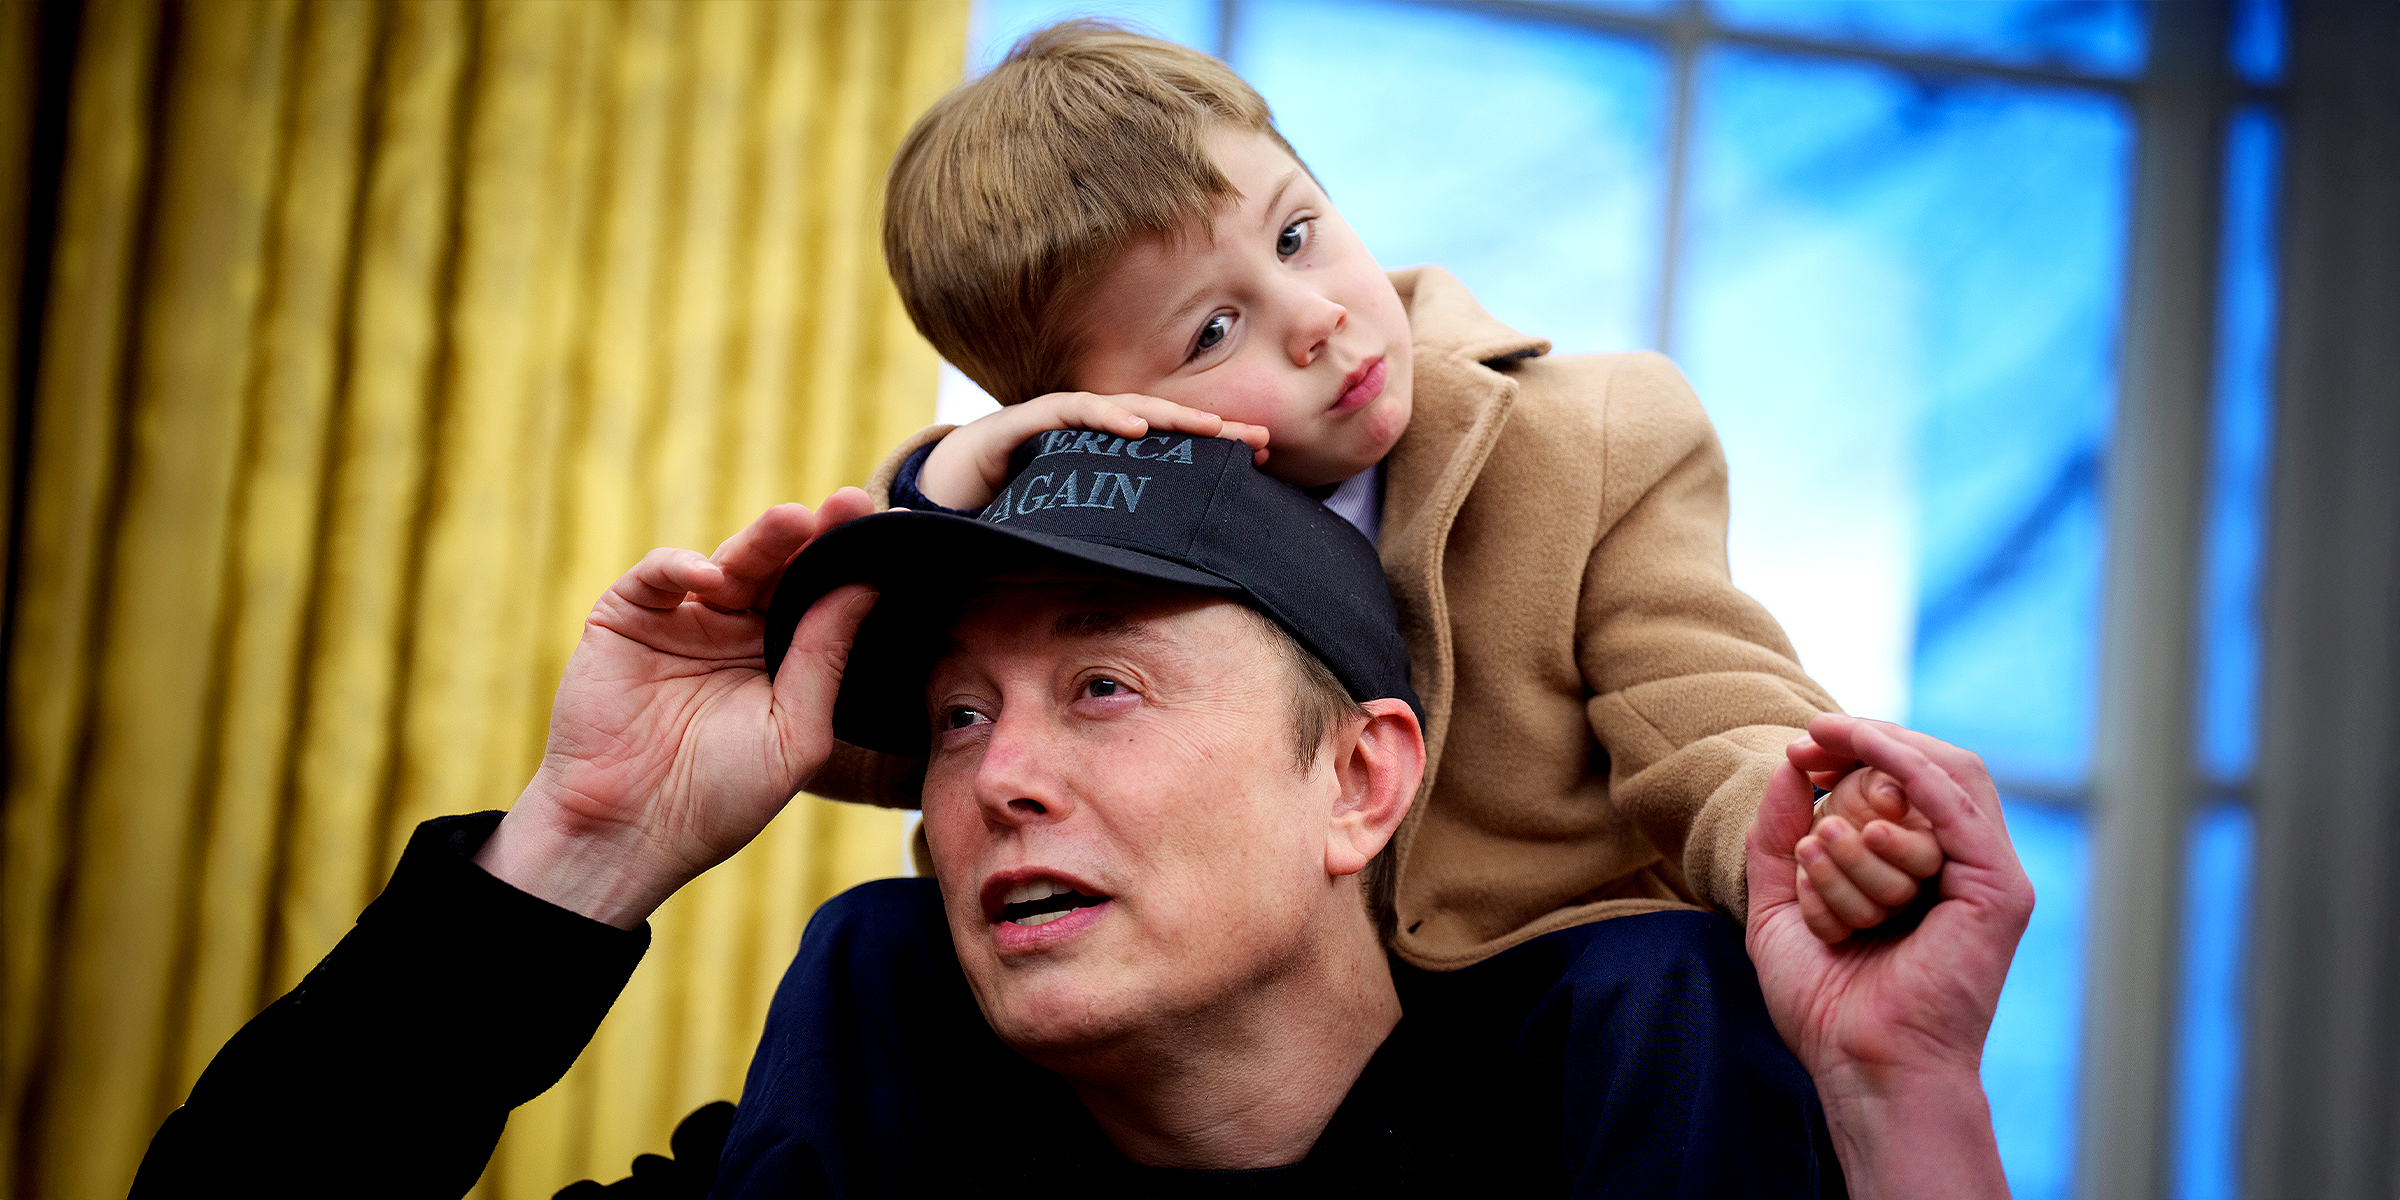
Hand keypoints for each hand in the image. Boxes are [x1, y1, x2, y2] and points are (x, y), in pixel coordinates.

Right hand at [475, 490, 880, 927]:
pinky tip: (710, 575)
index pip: (819, 599)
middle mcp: (734, 632)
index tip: (884, 530)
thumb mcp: (793, 734)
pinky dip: (681, 566)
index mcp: (779, 659)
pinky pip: (657, 576)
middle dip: (812, 538)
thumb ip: (824, 660)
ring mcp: (681, 621)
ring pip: (727, 562)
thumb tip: (867, 588)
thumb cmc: (719, 799)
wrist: (629, 834)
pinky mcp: (626, 618)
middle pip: (779, 571)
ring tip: (794, 522)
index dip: (847, 565)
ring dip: (760, 540)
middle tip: (847, 506)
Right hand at [917, 391, 1270, 508]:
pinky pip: (1070, 412)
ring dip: (1171, 417)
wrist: (947, 488)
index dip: (1216, 447)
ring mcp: (1062, 419)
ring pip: (1127, 409)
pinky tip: (1135, 426)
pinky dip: (1105, 415)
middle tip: (1259, 439)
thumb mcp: (1079, 525)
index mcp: (1110, 452)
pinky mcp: (1027, 420)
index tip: (1264, 457)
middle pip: (1163, 421)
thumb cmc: (1016, 506)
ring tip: (1211, 427)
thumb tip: (1178, 578)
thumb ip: (1118, 537)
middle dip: (1212, 427)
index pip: (1173, 444)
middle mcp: (1093, 429)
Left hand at [1744, 714, 2032, 1199]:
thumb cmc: (1826, 1002)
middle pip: (1932, 768)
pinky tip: (1863, 761)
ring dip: (1866, 781)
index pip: (1906, 782)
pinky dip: (1909, 773)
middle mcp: (1963, 868)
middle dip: (1865, 742)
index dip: (1856, 751)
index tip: (1797, 751)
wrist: (1861, 1064)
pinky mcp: (1999, 891)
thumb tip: (1787, 766)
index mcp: (1924, 871)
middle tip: (1808, 740)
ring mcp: (1988, 877)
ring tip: (1817, 772)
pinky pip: (1957, 808)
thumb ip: (1778, 836)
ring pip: (1935, 788)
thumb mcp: (1782, 905)